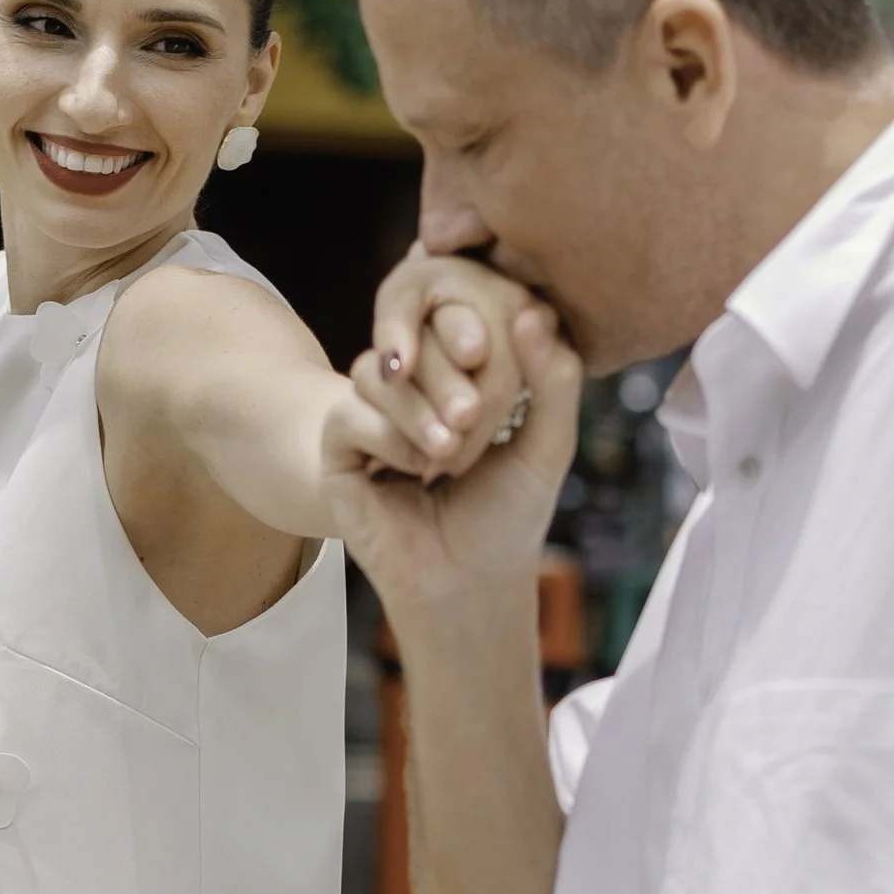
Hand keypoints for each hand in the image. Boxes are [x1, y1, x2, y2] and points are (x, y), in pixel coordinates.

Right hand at [327, 296, 581, 618]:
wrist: (469, 583)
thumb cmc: (508, 517)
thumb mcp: (548, 443)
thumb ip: (555, 379)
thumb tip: (535, 311)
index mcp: (455, 376)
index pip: (450, 317)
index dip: (468, 327)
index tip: (489, 355)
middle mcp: (409, 390)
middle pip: (410, 338)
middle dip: (444, 376)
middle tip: (471, 419)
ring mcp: (369, 418)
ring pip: (374, 371)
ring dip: (415, 408)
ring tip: (448, 453)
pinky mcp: (338, 452)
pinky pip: (348, 413)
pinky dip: (386, 436)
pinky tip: (418, 470)